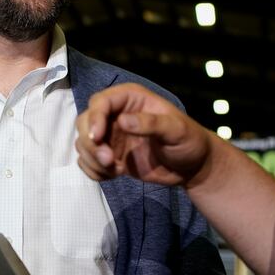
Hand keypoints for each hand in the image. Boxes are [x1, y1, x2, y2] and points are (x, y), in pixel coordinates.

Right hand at [75, 83, 214, 185]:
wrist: (192, 167)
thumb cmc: (189, 141)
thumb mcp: (177, 130)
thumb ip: (152, 123)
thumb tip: (123, 121)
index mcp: (130, 99)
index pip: (100, 102)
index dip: (94, 118)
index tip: (98, 138)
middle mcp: (116, 114)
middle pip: (84, 122)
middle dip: (91, 143)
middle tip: (109, 161)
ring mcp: (111, 135)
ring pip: (83, 143)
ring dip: (92, 159)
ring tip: (115, 170)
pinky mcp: (109, 155)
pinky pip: (87, 161)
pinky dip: (94, 170)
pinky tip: (114, 175)